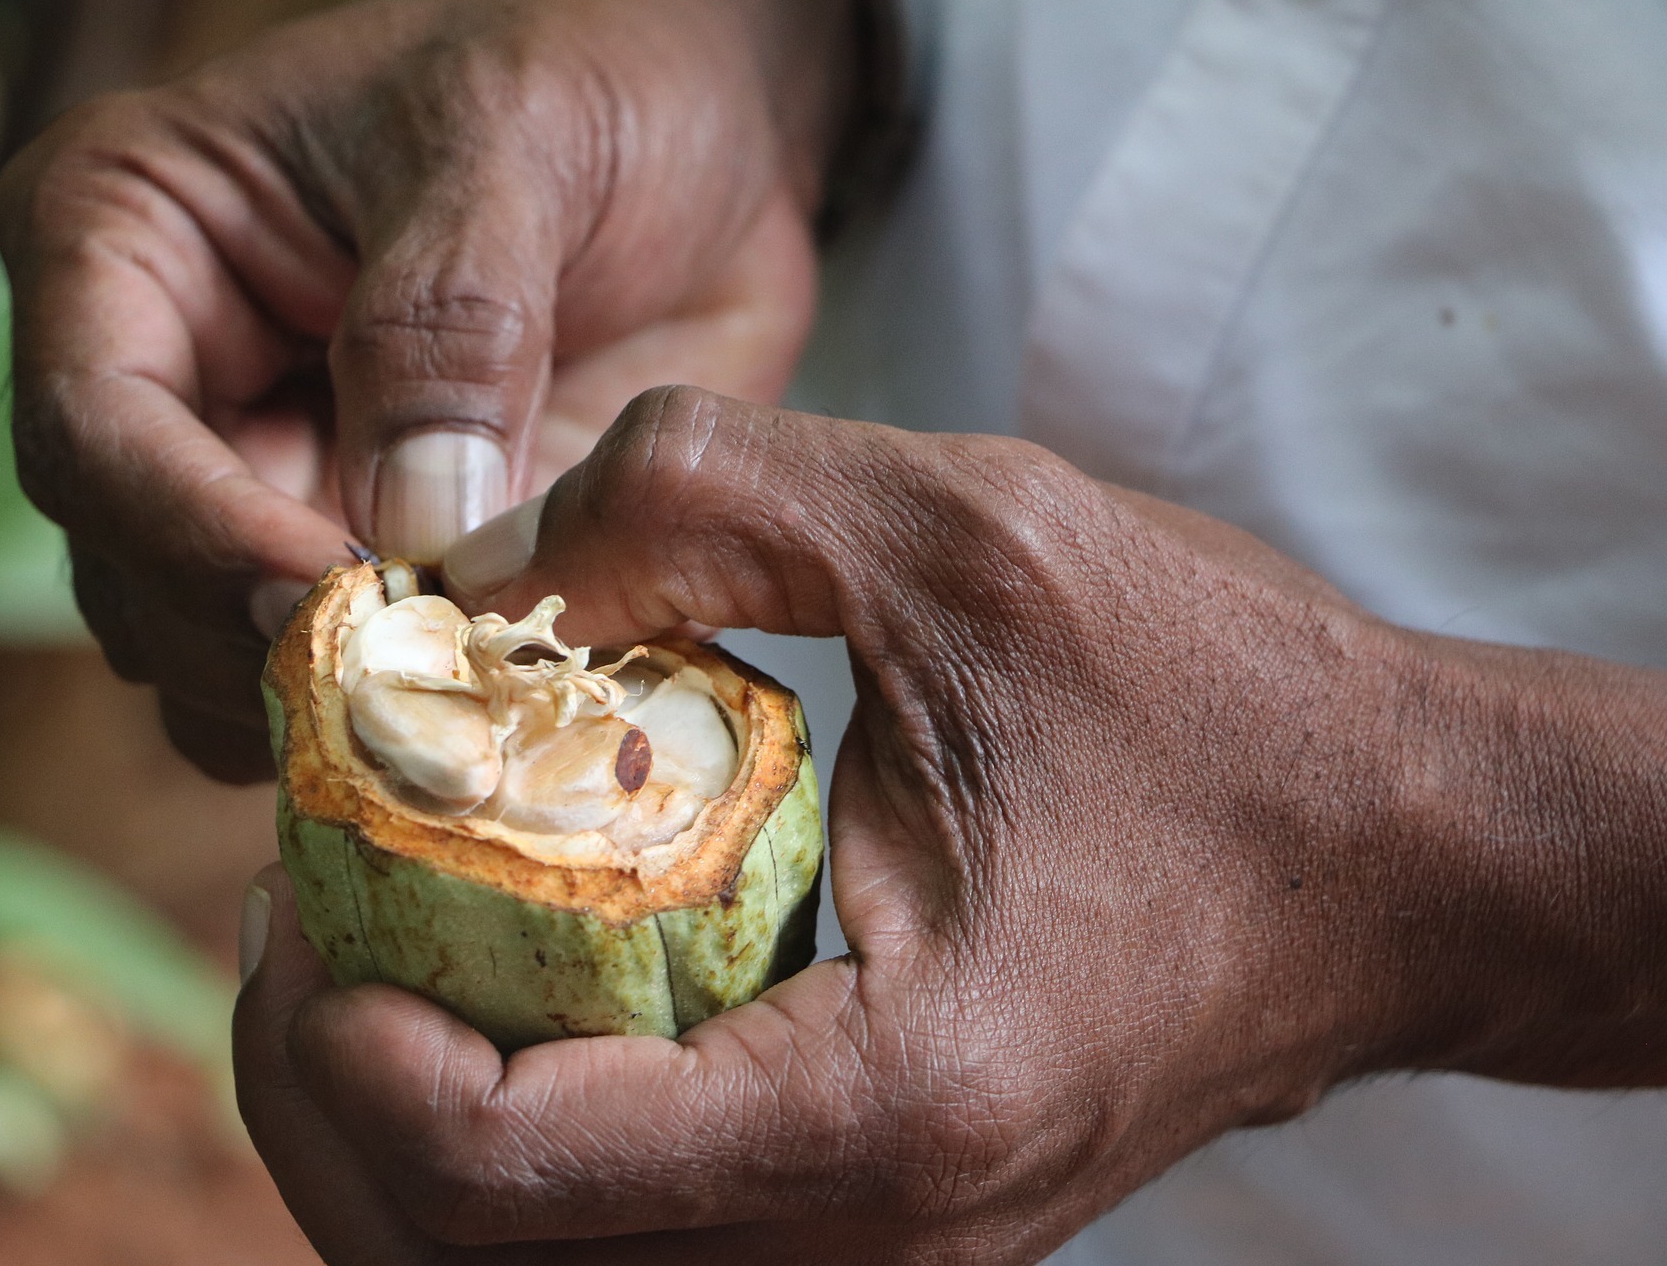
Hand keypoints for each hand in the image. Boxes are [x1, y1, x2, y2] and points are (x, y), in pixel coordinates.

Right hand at [0, 0, 856, 779]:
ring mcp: (263, 491)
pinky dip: (410, 728)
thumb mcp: (514, 141)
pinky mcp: (367, 565)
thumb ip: (451, 322)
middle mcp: (170, 386)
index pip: (96, 432)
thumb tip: (413, 526)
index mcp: (130, 240)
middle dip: (271, 650)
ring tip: (470, 715)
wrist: (703, 130)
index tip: (339, 599)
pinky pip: (343, 693)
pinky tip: (507, 711)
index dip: (200, 539)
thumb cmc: (585, 76)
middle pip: (139, 579)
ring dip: (332, 714)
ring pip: (219, 665)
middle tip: (423, 695)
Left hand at [236, 387, 1666, 1262]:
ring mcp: (877, 1251)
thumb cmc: (1218, 702)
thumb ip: (694, 497)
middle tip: (292, 903)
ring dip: (401, 1126)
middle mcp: (874, 1236)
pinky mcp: (877, 1218)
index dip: (344, 1034)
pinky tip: (500, 980)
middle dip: (329, 1090)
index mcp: (889, 1103)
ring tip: (359, 936)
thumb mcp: (961, 535)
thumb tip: (459, 563)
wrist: (1395, 855)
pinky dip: (514, 1132)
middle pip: (472, 1259)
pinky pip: (628, 1230)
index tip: (303, 868)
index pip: (510, 1170)